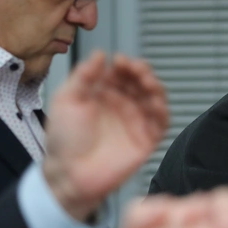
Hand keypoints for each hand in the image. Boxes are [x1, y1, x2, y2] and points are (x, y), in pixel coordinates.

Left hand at [42, 51, 168, 220]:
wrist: (68, 174)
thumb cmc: (64, 140)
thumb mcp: (66, 99)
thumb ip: (83, 75)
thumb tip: (101, 53)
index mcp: (103, 93)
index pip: (121, 72)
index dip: (125, 64)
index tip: (120, 61)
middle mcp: (121, 105)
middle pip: (141, 81)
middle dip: (142, 72)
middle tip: (137, 70)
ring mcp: (134, 122)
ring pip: (155, 98)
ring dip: (156, 87)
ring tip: (148, 83)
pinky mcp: (145, 140)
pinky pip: (161, 122)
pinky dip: (163, 110)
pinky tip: (155, 103)